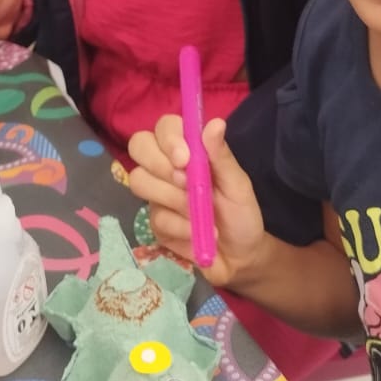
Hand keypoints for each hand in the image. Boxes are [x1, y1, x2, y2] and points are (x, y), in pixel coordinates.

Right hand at [127, 115, 266, 289]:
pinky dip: (181, 226)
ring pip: (139, 181)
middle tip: (185, 183)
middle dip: (159, 164)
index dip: (169, 138)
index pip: (164, 126)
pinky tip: (197, 233)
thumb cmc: (241, 214)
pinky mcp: (154, 222)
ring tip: (198, 212)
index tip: (184, 158)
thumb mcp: (238, 185)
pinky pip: (155, 217)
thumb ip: (222, 156)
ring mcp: (157, 194)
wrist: (239, 258)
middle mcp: (167, 167)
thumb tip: (215, 123)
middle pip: (139, 146)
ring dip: (172, 198)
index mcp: (189, 151)